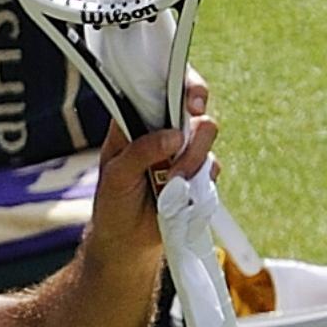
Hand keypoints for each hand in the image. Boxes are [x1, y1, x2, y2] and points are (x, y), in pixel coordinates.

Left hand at [87, 68, 218, 265]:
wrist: (128, 242)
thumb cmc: (114, 204)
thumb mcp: (116, 176)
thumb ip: (140, 152)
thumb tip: (173, 136)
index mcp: (134, 121)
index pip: (159, 87)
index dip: (180, 84)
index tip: (191, 102)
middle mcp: (160, 130)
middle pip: (192, 106)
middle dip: (194, 124)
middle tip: (184, 143)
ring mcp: (181, 150)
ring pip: (206, 135)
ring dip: (192, 158)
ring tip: (170, 182)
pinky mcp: (197, 172)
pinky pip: (213, 165)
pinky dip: (200, 178)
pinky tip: (181, 193)